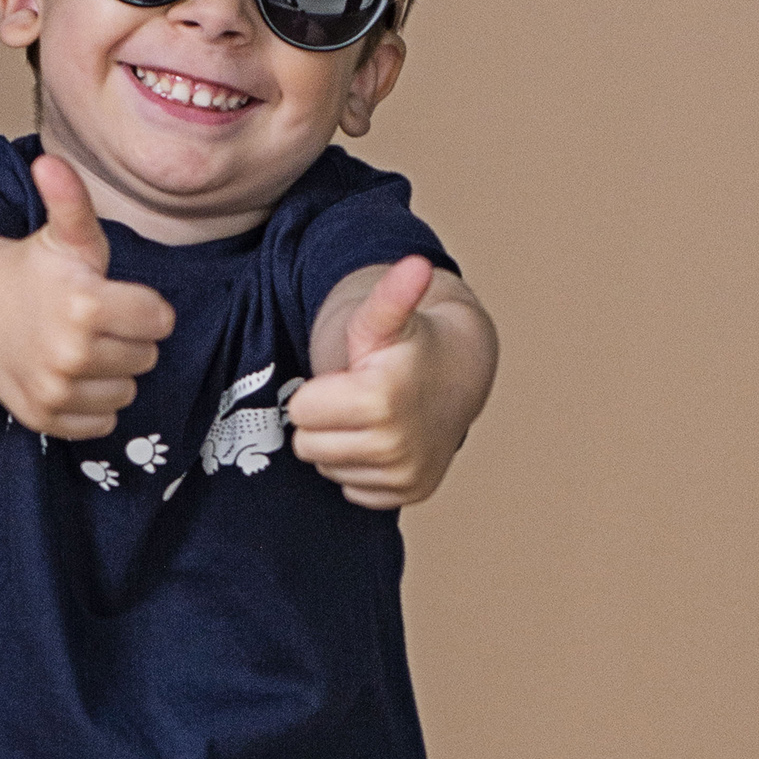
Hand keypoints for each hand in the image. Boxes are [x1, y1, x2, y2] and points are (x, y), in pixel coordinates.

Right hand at [0, 154, 174, 438]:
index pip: (160, 321)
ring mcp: (56, 390)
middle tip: (93, 321)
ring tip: (80, 347)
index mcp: (85, 305)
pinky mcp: (45, 418)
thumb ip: (71, 201)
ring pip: (126, 392)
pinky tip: (70, 376)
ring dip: (111, 373)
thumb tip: (51, 162)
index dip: (142, 306)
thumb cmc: (31, 269)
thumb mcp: (62, 235)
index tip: (114, 296)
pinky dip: (92, 405)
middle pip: (145, 357)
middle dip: (127, 337)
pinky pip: (100, 423)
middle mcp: (71, 354)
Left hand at [286, 257, 487, 509]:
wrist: (459, 375)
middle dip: (325, 419)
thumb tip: (416, 264)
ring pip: (327, 469)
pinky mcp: (408, 493)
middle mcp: (394, 446)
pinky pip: (351, 490)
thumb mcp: (385, 319)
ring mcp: (403, 474)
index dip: (318, 390)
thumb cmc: (409, 344)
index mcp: (380, 400)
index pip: (300, 412)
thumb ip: (388, 295)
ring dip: (340, 444)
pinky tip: (384, 439)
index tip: (349, 377)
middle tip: (357, 397)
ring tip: (372, 416)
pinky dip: (362, 467)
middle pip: (308, 446)